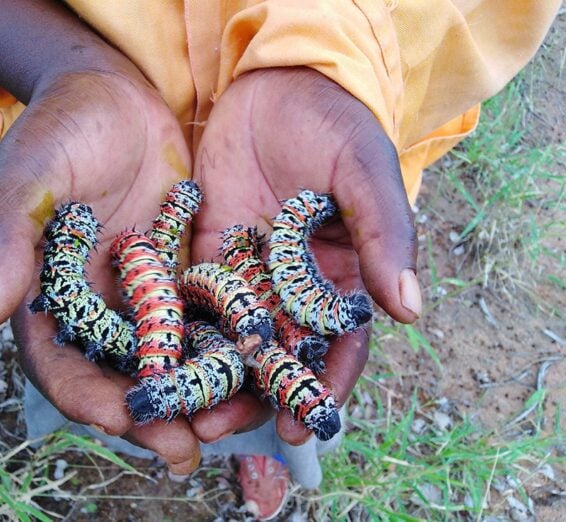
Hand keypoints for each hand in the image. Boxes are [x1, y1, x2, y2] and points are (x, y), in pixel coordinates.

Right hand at [0, 0, 198, 473]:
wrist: (117, 95)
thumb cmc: (64, 128)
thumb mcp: (31, 175)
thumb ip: (3, 239)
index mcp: (47, 300)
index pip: (63, 368)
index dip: (93, 402)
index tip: (133, 424)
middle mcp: (97, 309)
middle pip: (123, 377)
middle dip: (156, 412)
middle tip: (192, 446)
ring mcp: (142, 296)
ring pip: (170, 358)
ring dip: (199, 390)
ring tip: (237, 413)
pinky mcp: (182, 276)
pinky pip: (205, 319)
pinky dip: (227, 343)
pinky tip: (259, 360)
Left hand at [189, 67, 420, 444]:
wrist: (279, 84)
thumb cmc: (336, 127)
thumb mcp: (365, 175)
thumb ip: (384, 238)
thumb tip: (411, 312)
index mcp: (342, 281)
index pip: (337, 348)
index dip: (321, 388)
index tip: (302, 427)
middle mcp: (294, 290)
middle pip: (276, 358)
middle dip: (251, 398)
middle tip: (217, 432)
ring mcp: (248, 276)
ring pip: (230, 340)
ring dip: (208, 377)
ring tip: (181, 410)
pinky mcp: (207, 255)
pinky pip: (193, 300)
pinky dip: (176, 331)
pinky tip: (154, 357)